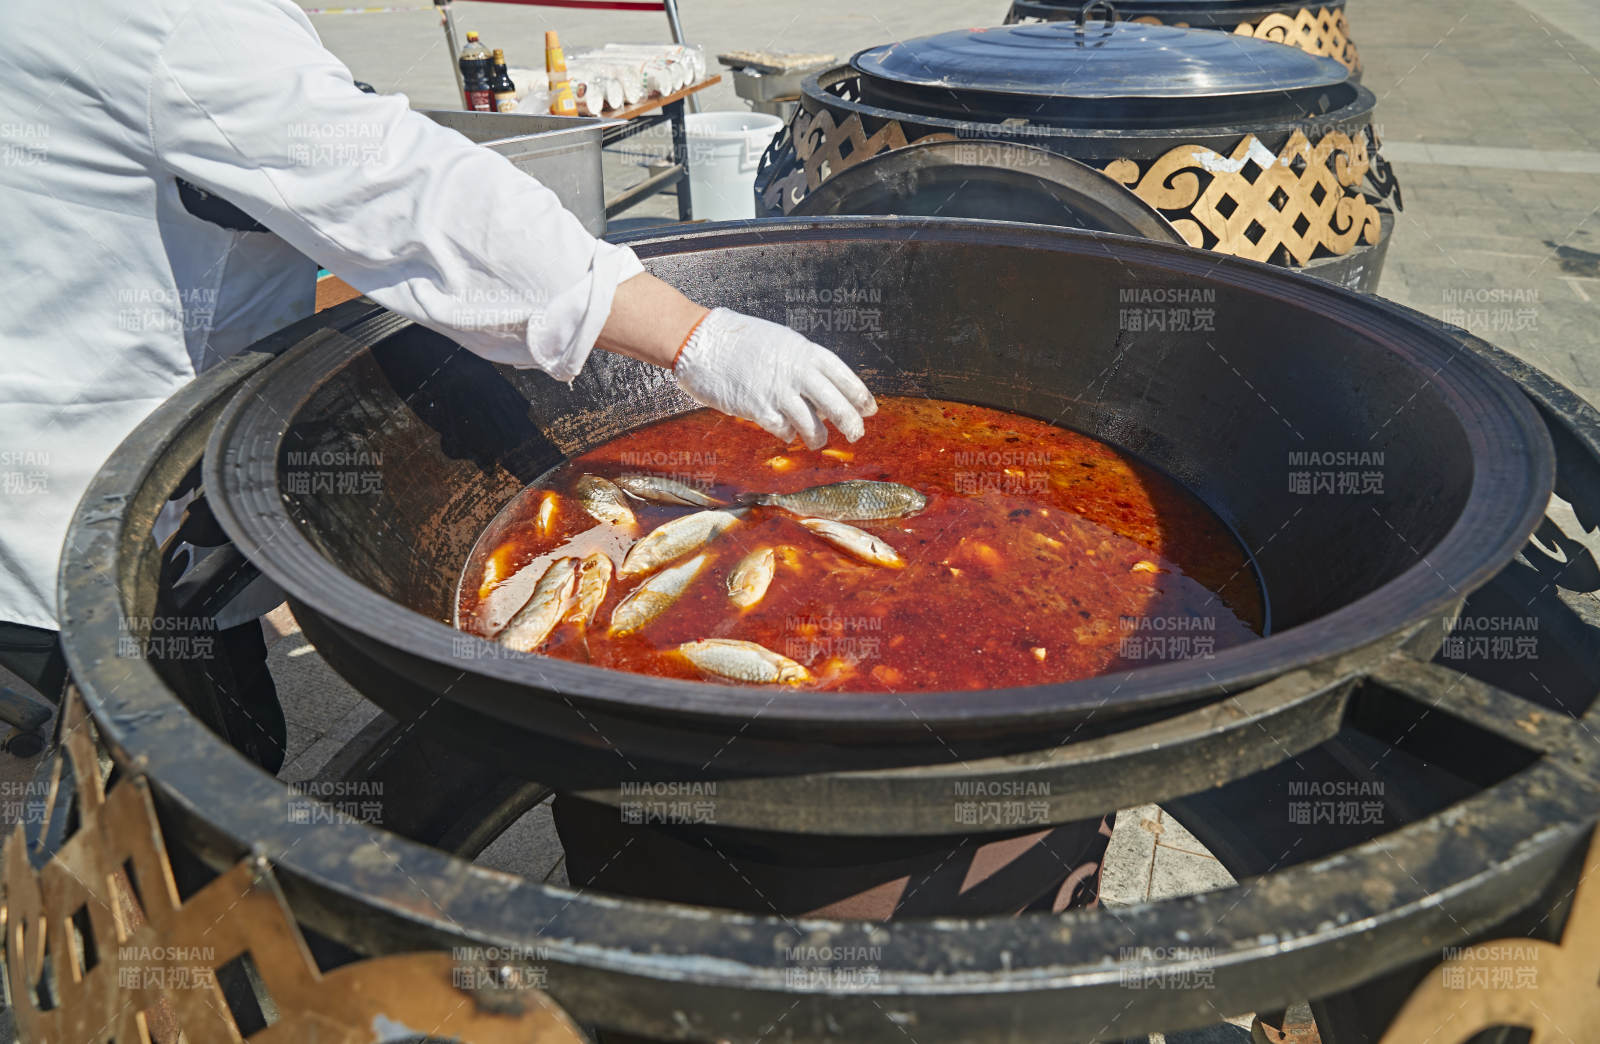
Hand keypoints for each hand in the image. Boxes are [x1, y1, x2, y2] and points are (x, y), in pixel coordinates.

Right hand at [673, 308, 877, 448]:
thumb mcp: (780, 342)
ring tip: (817, 441)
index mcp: (805, 352)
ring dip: (818, 437)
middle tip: (856, 435)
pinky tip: (787, 433)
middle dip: (850, 423)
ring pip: (812, 424)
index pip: (843, 376)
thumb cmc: (740, 340)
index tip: (870, 410)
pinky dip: (789, 434)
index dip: (859, 395)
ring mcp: (777, 391)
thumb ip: (801, 363)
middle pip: (835, 404)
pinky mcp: (757, 408)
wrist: (701, 341)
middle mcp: (796, 372)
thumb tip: (820, 389)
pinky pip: (784, 430)